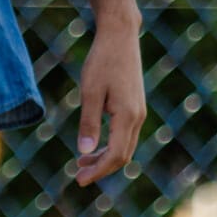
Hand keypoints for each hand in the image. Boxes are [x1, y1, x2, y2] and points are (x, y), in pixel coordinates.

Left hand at [71, 18, 146, 187]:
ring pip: (124, 146)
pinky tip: (94, 145)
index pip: (115, 155)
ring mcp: (138, 112)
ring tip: (81, 163)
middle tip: (78, 176)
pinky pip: (125, 135)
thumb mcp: (90, 91)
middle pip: (123, 156)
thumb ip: (89, 122)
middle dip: (101, 169)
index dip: (98, 171)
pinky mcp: (135, 106)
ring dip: (104, 158)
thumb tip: (85, 151)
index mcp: (127, 116)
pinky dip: (110, 145)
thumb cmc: (102, 61)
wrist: (120, 36)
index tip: (79, 180)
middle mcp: (137, 117)